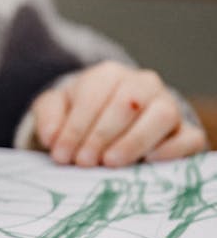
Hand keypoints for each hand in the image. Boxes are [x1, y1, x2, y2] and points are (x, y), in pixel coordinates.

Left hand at [31, 61, 206, 166]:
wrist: (110, 123)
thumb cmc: (82, 115)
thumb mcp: (57, 109)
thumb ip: (48, 117)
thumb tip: (52, 137)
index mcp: (109, 74)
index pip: (94, 95)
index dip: (76, 127)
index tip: (62, 154)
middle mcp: (143, 84)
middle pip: (128, 102)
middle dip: (101, 134)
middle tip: (84, 162)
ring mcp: (167, 106)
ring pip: (162, 115)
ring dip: (134, 141)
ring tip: (110, 163)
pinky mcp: (184, 131)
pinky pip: (189, 137)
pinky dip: (172, 149)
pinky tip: (147, 162)